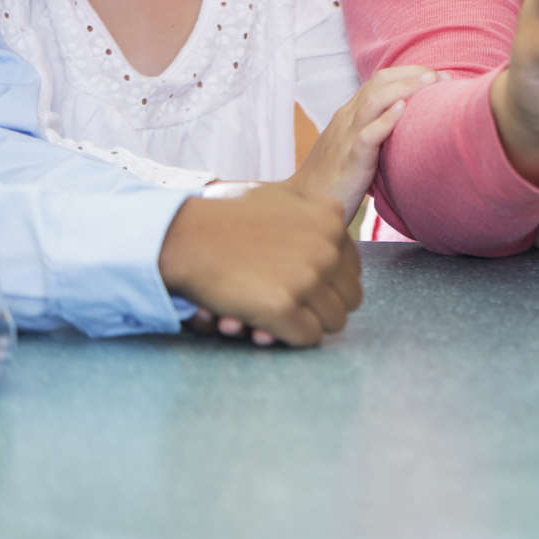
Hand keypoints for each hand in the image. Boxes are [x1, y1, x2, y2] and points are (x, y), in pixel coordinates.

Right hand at [160, 184, 362, 347]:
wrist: (184, 238)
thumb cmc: (226, 220)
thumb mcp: (282, 200)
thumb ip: (315, 220)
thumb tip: (336, 245)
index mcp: (331, 218)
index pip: (353, 270)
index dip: (330, 285)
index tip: (304, 289)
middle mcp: (327, 246)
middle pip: (350, 299)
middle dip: (322, 307)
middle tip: (292, 308)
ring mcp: (308, 277)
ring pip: (333, 322)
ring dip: (306, 324)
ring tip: (275, 316)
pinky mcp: (284, 306)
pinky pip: (309, 338)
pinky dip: (289, 338)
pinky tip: (265, 326)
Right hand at [288, 66, 438, 223]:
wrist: (306, 206)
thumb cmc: (336, 179)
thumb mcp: (357, 146)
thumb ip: (376, 131)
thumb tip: (408, 125)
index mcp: (350, 115)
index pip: (379, 81)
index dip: (408, 74)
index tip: (437, 76)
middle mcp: (347, 120)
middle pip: (378, 83)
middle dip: (411, 75)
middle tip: (440, 77)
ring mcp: (346, 138)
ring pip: (372, 102)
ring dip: (404, 89)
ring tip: (429, 83)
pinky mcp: (350, 160)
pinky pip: (366, 136)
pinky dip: (385, 121)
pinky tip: (402, 110)